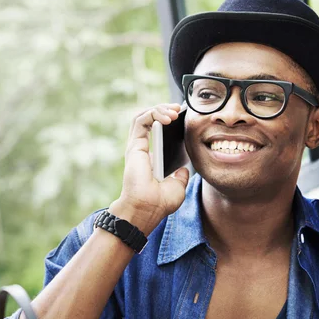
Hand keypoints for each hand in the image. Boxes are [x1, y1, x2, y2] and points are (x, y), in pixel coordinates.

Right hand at [112, 103, 189, 233]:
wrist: (147, 209)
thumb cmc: (159, 203)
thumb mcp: (177, 187)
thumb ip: (180, 177)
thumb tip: (183, 170)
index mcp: (151, 160)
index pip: (158, 133)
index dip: (169, 123)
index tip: (183, 119)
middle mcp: (142, 151)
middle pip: (151, 121)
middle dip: (165, 110)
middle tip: (179, 109)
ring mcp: (137, 147)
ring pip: (144, 116)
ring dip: (159, 109)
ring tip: (174, 110)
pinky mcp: (134, 145)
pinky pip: (141, 120)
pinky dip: (154, 113)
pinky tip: (168, 117)